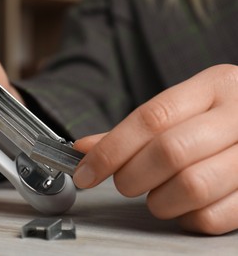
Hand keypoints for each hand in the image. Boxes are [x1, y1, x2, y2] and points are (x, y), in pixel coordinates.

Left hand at [73, 64, 237, 234]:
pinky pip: (214, 216)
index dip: (110, 150)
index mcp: (214, 87)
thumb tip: (86, 147)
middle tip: (126, 182)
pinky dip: (187, 218)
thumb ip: (136, 130)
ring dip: (160, 200)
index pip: (151, 119)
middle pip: (169, 152)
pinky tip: (184, 205)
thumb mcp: (185, 110)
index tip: (86, 172)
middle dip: (132, 176)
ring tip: (158, 194)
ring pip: (192, 187)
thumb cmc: (220, 118)